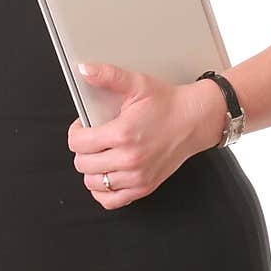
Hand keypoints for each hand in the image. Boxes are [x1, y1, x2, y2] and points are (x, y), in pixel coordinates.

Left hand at [66, 61, 213, 208]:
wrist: (195, 120)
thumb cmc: (168, 104)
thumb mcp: (137, 83)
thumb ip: (108, 76)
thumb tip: (85, 69)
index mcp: (122, 134)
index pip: (78, 143)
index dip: (76, 132)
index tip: (83, 126)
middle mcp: (129, 159)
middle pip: (82, 164)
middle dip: (82, 150)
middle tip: (93, 139)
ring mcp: (137, 177)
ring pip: (93, 183)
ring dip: (91, 170)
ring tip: (100, 155)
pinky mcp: (144, 187)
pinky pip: (111, 201)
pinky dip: (103, 191)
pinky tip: (107, 175)